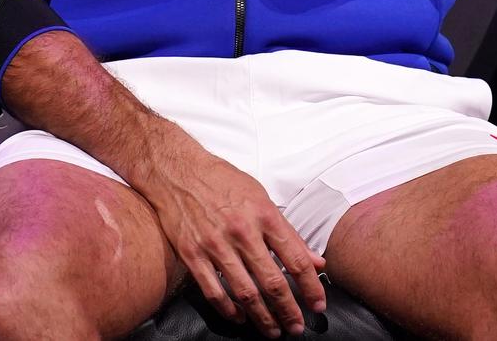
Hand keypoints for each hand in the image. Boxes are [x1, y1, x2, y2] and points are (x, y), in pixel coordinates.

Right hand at [136, 131, 327, 335]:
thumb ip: (289, 232)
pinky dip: (228, 310)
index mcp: (265, 216)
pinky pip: (214, 292)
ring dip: (262, 317)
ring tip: (273, 330)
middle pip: (272, 282)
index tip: (318, 305)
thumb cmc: (224, 182)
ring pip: (245, 292)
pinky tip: (239, 317)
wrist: (178, 172)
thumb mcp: (262, 198)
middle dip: (289, 310)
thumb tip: (315, 259)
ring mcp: (216, 246)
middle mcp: (242, 232)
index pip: (295, 259)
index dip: (310, 287)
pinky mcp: (192, 255)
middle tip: (297, 327)